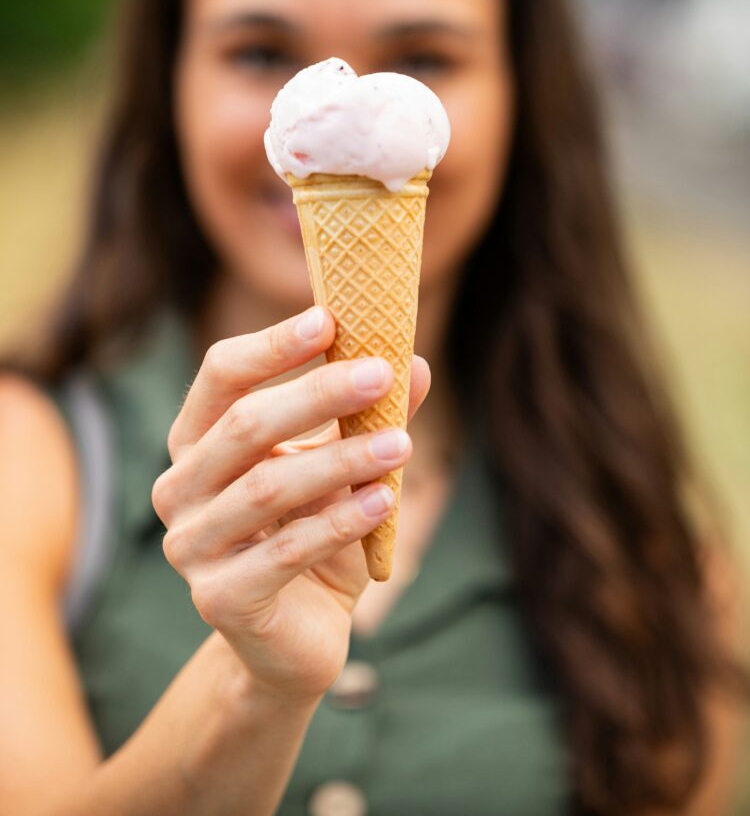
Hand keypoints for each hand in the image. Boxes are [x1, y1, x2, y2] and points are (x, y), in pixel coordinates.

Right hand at [152, 307, 429, 705]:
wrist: (297, 640)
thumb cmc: (313, 535)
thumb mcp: (343, 469)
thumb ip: (368, 418)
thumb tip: (415, 364)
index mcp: (197, 442)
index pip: (221, 374)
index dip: (273, 344)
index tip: (330, 318)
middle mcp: (180, 488)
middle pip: (246, 425)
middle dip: (318, 394)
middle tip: (381, 375)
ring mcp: (191, 546)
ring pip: (268, 488)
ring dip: (341, 461)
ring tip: (401, 444)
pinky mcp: (218, 598)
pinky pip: (286, 551)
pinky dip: (340, 523)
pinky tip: (383, 503)